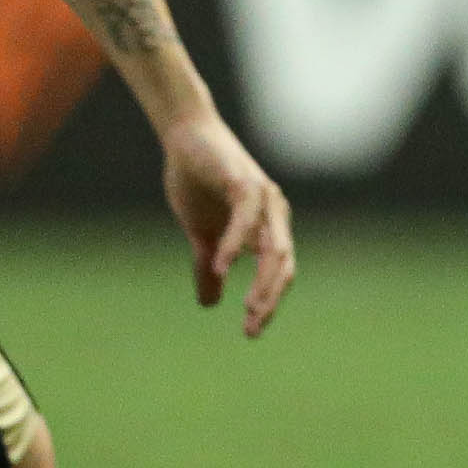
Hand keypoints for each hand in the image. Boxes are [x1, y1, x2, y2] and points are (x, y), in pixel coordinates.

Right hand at [160, 112, 296, 335]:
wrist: (184, 136)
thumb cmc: (197, 179)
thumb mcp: (200, 232)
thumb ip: (207, 265)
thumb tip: (209, 304)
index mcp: (268, 227)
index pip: (279, 273)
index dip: (268, 302)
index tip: (251, 331)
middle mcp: (274, 213)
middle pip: (283, 266)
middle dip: (270, 300)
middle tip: (252, 329)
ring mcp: (263, 197)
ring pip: (275, 247)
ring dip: (264, 281)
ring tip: (249, 309)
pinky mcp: (244, 182)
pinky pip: (247, 218)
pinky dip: (236, 244)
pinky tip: (222, 266)